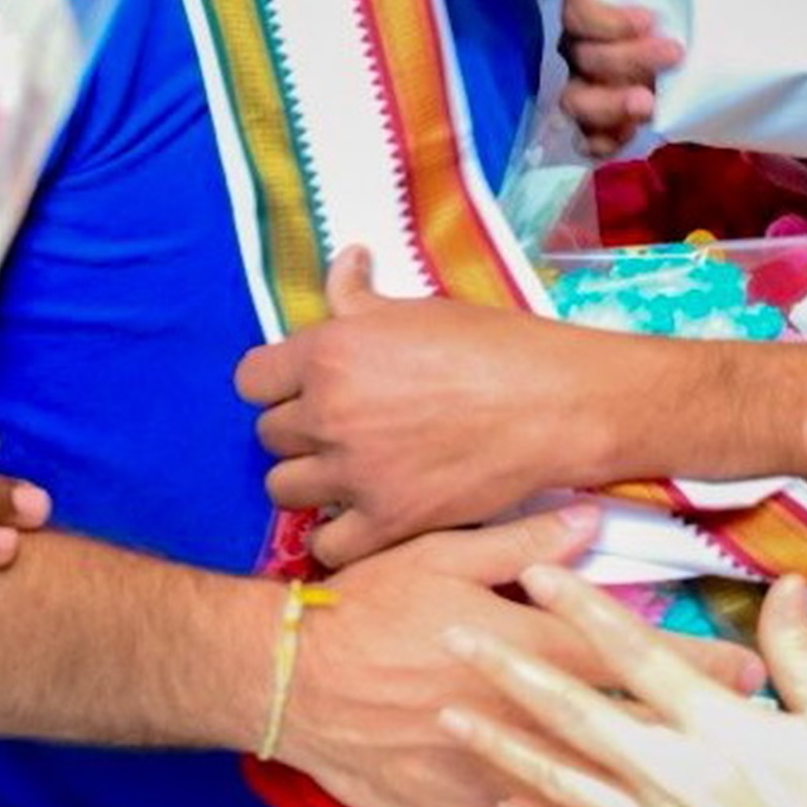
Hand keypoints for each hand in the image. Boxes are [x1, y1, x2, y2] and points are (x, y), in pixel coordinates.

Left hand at [241, 249, 601, 566]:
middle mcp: (331, 413)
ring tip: (347, 474)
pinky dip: (337, 537)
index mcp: (331, 352)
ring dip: (311, 482)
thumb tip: (343, 262)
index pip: (250, 379)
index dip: (275, 384)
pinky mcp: (388, 522)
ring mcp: (356, 473)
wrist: (556, 404)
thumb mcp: (419, 309)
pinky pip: (326, 545)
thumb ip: (361, 299)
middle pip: (269, 435)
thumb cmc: (496, 346)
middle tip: (340, 430)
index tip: (302, 388)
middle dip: (300, 432)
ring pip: (285, 489)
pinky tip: (360, 518)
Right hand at [273, 509, 762, 806]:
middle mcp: (516, 711)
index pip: (628, 655)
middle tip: (754, 734)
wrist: (285, 679)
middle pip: (625, 727)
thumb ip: (521, 539)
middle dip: (696, 733)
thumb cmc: (363, 607)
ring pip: (585, 790)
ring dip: (646, 790)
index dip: (696, 662)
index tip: (751, 666)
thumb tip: (587, 519)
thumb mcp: (440, 553)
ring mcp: (488, 767)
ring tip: (702, 792)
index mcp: (520, 642)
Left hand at [441, 566, 806, 806]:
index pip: (635, 655)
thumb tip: (784, 587)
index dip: (583, 609)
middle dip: (508, 671)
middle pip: (572, 713)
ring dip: (499, 744)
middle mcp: (670, 776)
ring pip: (557, 779)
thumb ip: (800, 651)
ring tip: (451, 716)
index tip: (542, 575)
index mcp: (716, 730)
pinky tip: (504, 800)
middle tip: (455, 638)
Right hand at [557, 0, 682, 157]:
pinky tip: (630, 136)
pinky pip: (586, 138)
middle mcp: (581, 47)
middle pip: (583, 56)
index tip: (649, 18)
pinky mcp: (598, 122)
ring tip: (648, 105)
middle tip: (673, 55)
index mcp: (593, 8)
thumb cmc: (686, 9)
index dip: (607, 18)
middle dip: (628, 58)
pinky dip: (605, 141)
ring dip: (610, 104)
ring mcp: (585, 86)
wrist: (697, 53)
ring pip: (576, 100)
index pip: (577, 10)